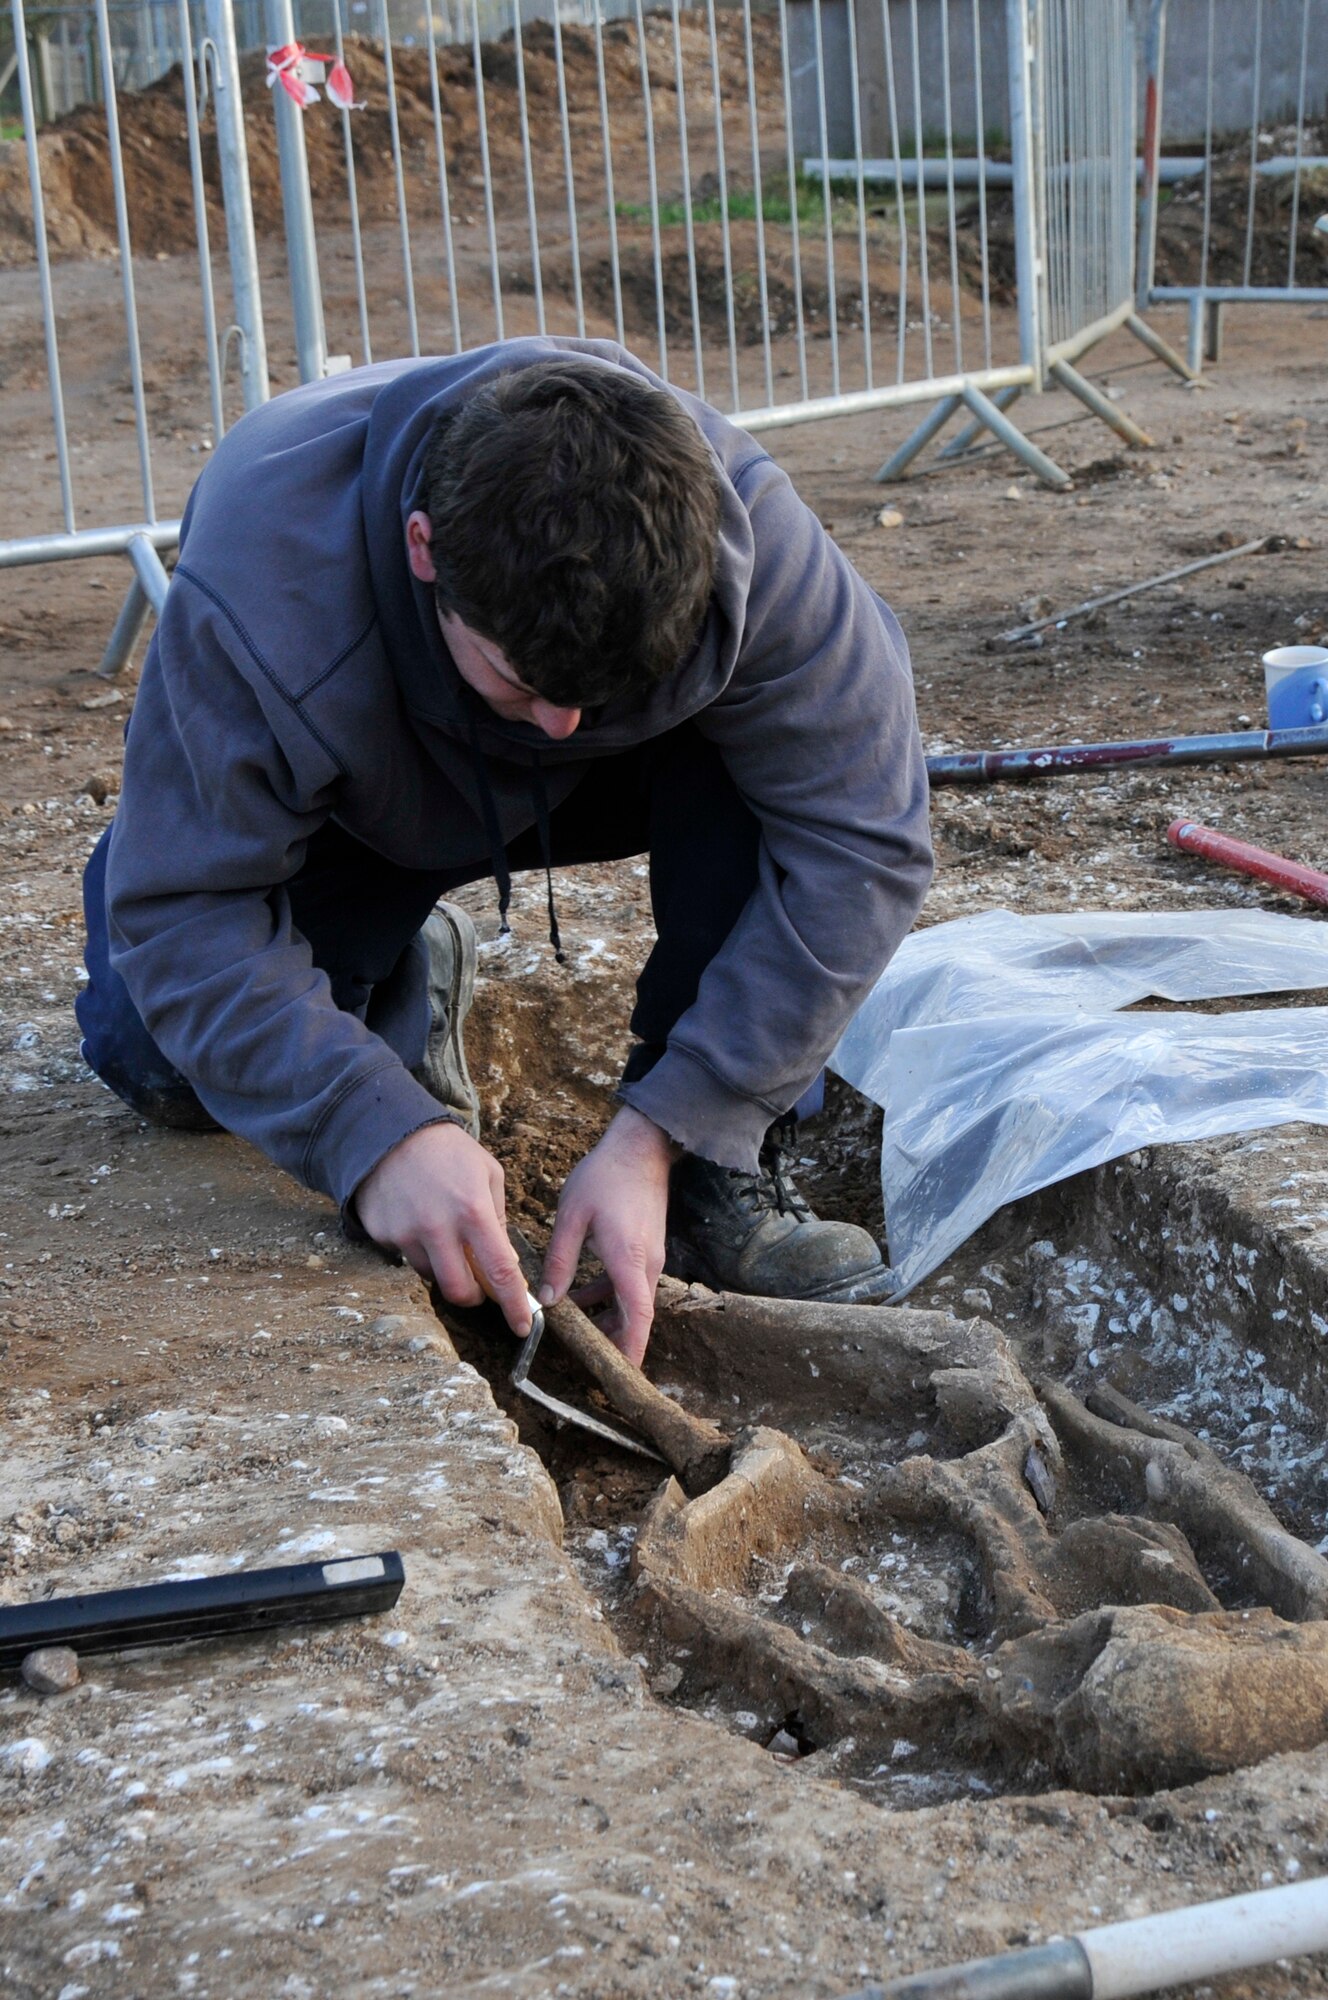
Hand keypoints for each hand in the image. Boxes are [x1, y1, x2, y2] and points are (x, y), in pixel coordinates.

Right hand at [354, 1122, 532, 1335]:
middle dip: (474, 1296)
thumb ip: (499, 1219)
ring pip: (432, 1277)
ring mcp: (406, 1233)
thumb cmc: (449, 1153)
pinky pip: (407, 1259)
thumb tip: (506, 1264)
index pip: (499, 1271)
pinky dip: (419, 1250)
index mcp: (473, 1210)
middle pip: (460, 1291)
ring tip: (444, 1232)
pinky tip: (418, 1219)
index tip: (523, 1325)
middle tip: (479, 1284)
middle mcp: (438, 1227)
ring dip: (445, 1268)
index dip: (512, 1305)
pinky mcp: (383, 1235)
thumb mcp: (487, 1174)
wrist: (391, 1132)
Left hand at [539, 1106, 678, 1367]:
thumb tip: (548, 1299)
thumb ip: (559, 1261)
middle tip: (590, 1362)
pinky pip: (630, 1282)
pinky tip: (582, 1294)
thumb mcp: (572, 1217)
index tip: (622, 1375)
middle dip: (616, 1341)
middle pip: (636, 1316)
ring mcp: (650, 1255)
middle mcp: (646, 1264)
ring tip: (578, 1330)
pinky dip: (610, 1295)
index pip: (638, 1317)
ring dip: (609, 1317)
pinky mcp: (646, 1246)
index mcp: (628, 1260)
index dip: (630, 1349)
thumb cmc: (605, 1177)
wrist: (640, 1146)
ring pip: (632, 1300)